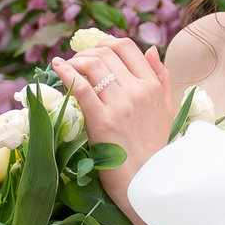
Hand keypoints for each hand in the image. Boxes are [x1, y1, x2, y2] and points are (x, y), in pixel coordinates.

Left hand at [52, 37, 175, 204]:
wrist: (147, 181)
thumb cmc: (154, 147)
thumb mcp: (167, 109)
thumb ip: (162, 78)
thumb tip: (152, 50)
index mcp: (153, 86)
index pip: (128, 47)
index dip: (106, 43)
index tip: (94, 52)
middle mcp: (138, 91)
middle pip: (107, 53)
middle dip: (87, 52)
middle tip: (76, 62)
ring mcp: (120, 105)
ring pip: (93, 65)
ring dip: (75, 61)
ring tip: (67, 67)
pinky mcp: (101, 120)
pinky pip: (80, 87)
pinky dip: (65, 72)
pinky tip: (57, 68)